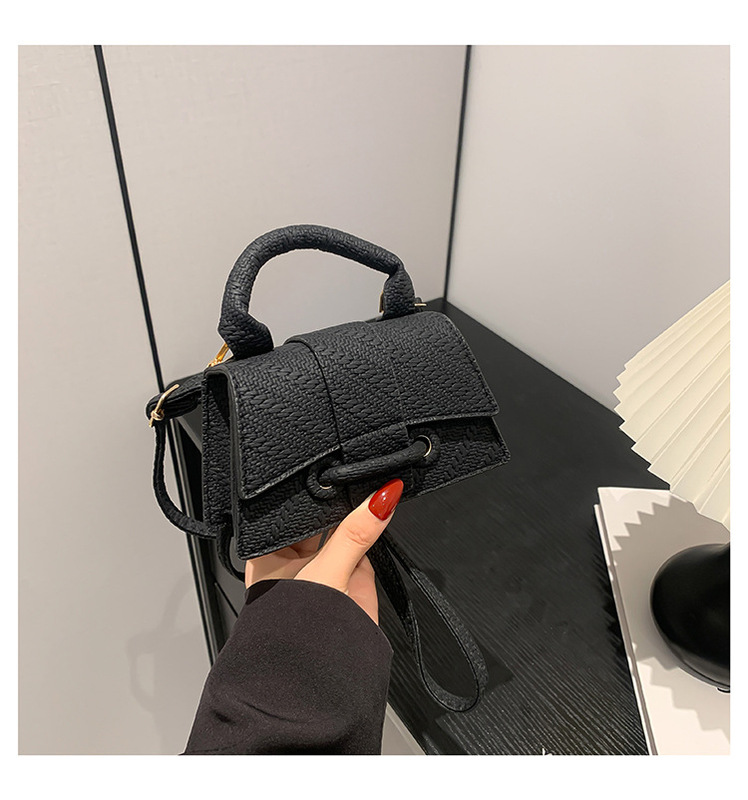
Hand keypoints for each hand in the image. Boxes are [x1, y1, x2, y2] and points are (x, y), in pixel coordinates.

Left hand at [244, 479, 403, 623]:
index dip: (315, 490)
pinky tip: (383, 511)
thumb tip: (381, 498)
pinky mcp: (355, 578)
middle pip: (322, 516)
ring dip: (360, 513)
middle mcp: (298, 558)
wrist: (317, 682)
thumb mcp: (324, 573)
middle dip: (340, 501)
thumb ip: (355, 534)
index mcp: (272, 552)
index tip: (335, 468)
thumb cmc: (294, 635)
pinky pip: (368, 544)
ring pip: (347, 528)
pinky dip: (376, 529)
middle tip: (360, 478)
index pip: (294, 509)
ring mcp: (328, 566)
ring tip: (372, 493)